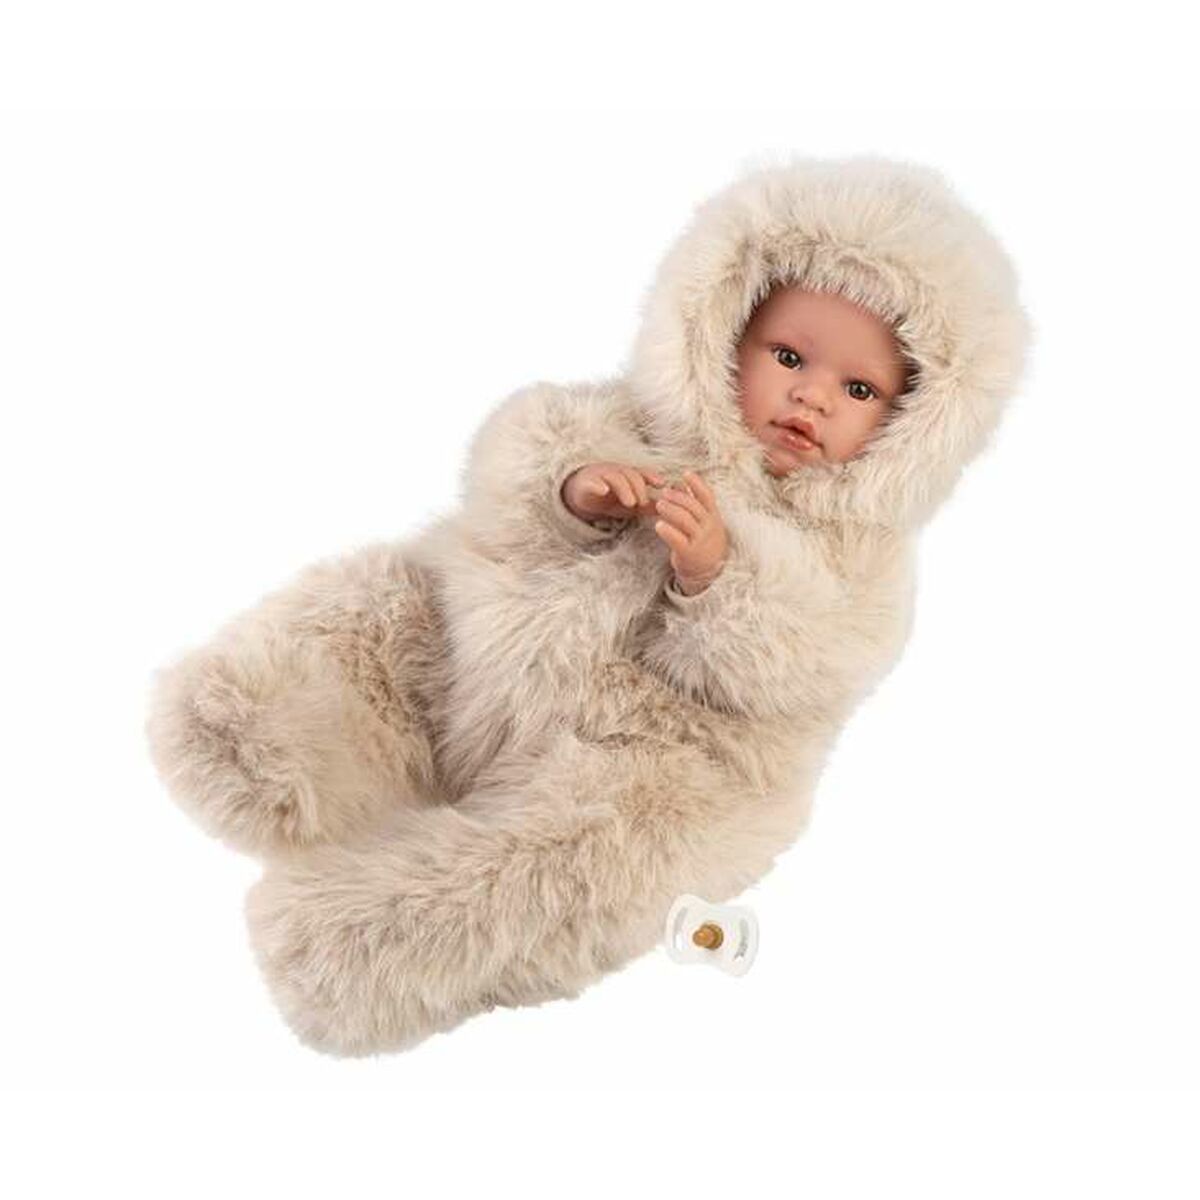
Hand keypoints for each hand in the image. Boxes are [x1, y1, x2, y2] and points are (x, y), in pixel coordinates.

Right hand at [562, 462, 665, 521]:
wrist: (582, 493)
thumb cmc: (611, 497)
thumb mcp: (631, 502)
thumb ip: (649, 506)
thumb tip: (671, 510)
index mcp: (629, 476)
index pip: (643, 473)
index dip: (652, 477)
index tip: (661, 484)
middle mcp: (617, 472)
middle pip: (631, 475)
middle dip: (639, 488)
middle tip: (643, 503)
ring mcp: (601, 476)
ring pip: (615, 477)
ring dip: (624, 489)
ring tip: (631, 503)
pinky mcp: (587, 484)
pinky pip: (592, 482)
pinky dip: (598, 485)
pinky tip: (603, 491)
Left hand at [653, 472, 727, 594]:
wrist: (707, 569)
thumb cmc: (702, 540)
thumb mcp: (703, 520)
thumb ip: (692, 503)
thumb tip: (678, 483)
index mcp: (712, 516)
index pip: (707, 496)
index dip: (697, 484)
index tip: (685, 474)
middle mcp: (708, 526)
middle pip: (693, 507)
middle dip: (678, 497)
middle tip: (664, 492)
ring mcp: (699, 540)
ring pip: (685, 521)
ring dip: (671, 510)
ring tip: (658, 505)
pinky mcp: (688, 552)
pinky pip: (678, 539)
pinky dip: (667, 531)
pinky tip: (658, 525)